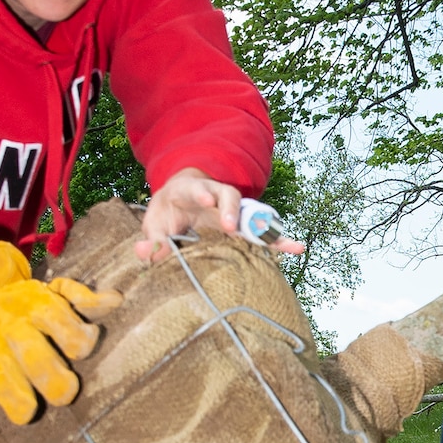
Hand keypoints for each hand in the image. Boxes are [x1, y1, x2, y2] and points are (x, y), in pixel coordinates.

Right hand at [0, 241, 123, 437]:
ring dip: (13, 394)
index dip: (78, 338)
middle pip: (32, 353)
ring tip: (27, 414)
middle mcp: (13, 329)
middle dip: (49, 374)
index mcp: (38, 308)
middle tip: (67, 393)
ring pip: (0, 374)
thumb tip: (116, 300)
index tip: (86, 346)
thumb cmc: (30, 303)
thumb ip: (84, 299)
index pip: (62, 324)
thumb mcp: (57, 292)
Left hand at [135, 168, 305, 261]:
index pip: (200, 189)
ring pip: (250, 213)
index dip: (205, 194)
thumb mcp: (155, 224)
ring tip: (272, 241)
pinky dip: (279, 240)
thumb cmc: (167, 215)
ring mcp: (233, 211)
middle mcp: (217, 198)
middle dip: (232, 210)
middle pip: (230, 197)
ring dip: (260, 226)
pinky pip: (263, 232)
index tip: (207, 200)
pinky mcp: (243, 226)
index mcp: (192, 192)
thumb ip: (152, 240)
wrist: (180, 203)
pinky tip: (297, 248)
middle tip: (230, 226)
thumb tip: (145, 253)